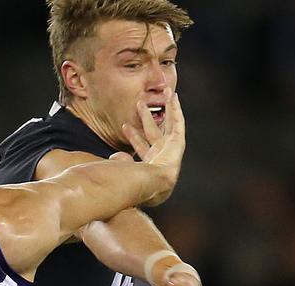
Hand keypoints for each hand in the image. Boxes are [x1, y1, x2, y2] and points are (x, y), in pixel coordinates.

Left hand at [123, 88, 185, 205]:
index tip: (124, 125)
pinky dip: (176, 109)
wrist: (150, 184)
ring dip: (166, 108)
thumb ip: (120, 161)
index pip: (140, 147)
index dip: (133, 136)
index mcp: (148, 165)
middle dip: (147, 118)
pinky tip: (174, 97)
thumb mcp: (123, 169)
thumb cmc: (134, 180)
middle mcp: (161, 156)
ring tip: (163, 93)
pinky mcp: (179, 142)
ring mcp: (171, 149)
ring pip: (168, 123)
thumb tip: (115, 156)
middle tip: (139, 104)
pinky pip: (178, 122)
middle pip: (154, 132)